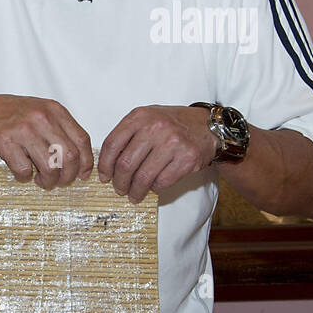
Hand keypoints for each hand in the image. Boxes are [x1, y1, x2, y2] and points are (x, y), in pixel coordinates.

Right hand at [0, 93, 92, 188]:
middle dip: (68, 175)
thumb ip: (59, 129)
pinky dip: (25, 177)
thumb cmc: (10, 115)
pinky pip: (24, 170)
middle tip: (60, 181)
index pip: (81, 139)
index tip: (83, 174)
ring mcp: (23, 129)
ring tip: (42, 180)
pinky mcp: (5, 142)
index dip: (86, 162)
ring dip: (48, 181)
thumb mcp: (40, 112)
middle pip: (69, 156)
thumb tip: (79, 159)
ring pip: (50, 166)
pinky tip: (22, 171)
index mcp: (54, 110)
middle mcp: (41, 117)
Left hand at [98, 105, 217, 201]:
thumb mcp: (147, 118)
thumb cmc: (173, 123)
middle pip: (126, 163)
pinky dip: (154, 188)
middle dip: (119, 182)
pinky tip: (153, 187)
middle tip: (119, 189)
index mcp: (140, 116)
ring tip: (133, 195)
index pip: (112, 144)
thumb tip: (108, 163)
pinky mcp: (187, 158)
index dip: (104, 165)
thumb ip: (127, 135)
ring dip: (135, 191)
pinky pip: (162, 181)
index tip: (104, 176)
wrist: (208, 125)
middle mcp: (155, 127)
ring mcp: (173, 143)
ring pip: (143, 176)